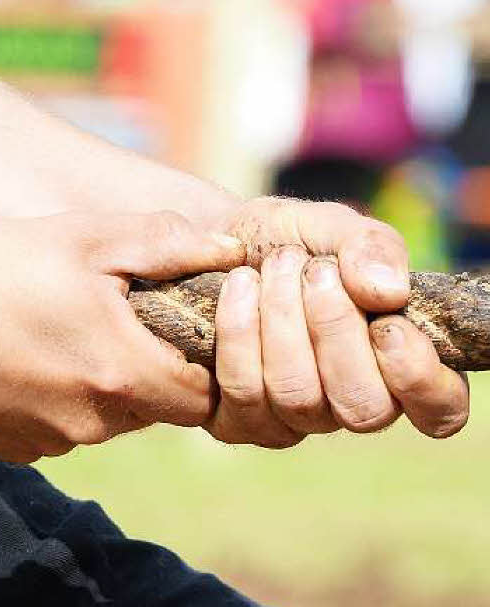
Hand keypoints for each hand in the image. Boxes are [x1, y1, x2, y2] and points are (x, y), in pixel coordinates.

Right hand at [0, 212, 243, 461]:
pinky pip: (51, 424)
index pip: (202, 394)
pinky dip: (48, 393)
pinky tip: (11, 351)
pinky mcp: (3, 446)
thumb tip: (232, 248)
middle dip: (142, 363)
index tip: (174, 320)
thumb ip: (165, 244)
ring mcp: (42, 442)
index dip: (199, 356)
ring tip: (50, 324)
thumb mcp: (80, 239)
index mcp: (121, 376)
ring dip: (93, 378)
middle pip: (149, 406)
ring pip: (98, 416)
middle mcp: (89, 425)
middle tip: (107, 310)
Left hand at [205, 198, 468, 447]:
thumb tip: (389, 291)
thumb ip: (370, 246)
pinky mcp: (234, 420)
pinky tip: (236, 286)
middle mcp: (347, 404)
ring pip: (298, 397)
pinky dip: (239, 332)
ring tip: (268, 269)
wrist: (208, 241)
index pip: (439, 409)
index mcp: (395, 365)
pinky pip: (242, 394)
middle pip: (362, 407)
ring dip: (283, 322)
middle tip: (314, 271)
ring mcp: (290, 419)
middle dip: (336, 330)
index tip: (389, 325)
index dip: (419, 377)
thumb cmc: (284, 240)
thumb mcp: (331, 227)